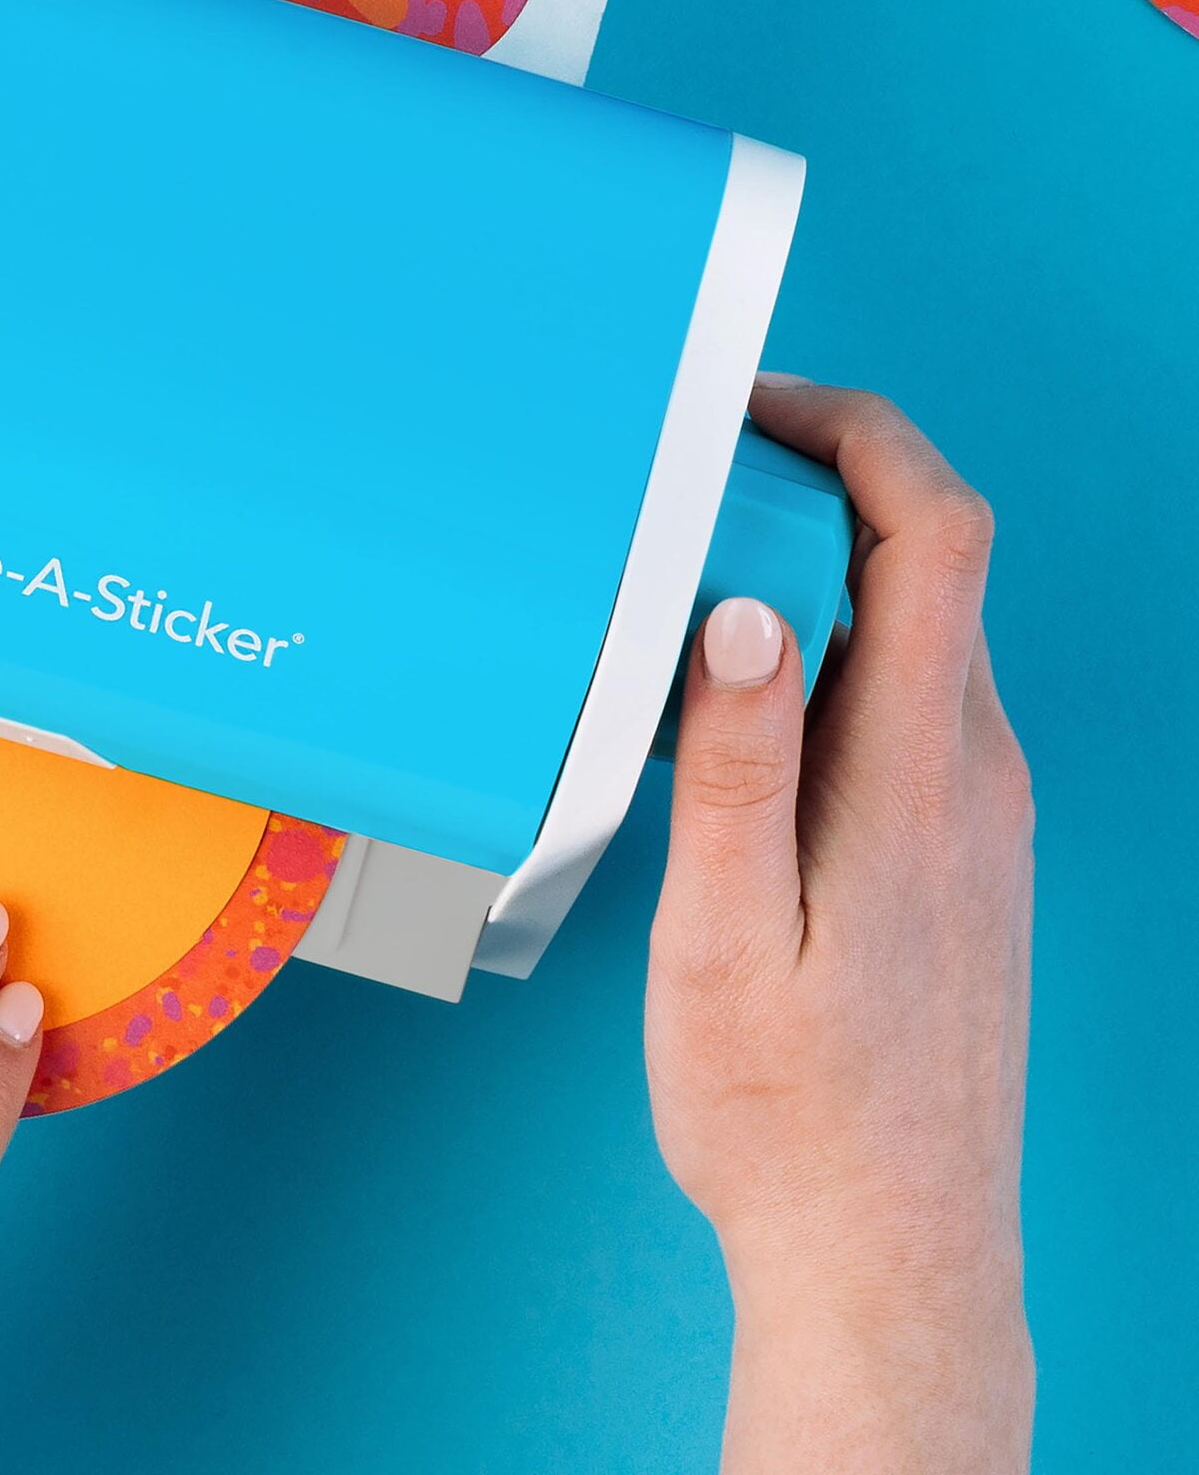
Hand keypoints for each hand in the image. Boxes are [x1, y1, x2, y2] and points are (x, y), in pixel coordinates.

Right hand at [646, 380, 1034, 1473]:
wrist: (893, 1255)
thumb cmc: (793, 1114)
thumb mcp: (725, 937)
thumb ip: (738, 765)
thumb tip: (747, 609)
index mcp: (914, 774)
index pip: (937, 530)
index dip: (858, 430)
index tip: (754, 405)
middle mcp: (972, 773)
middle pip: (925, 557)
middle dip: (811, 484)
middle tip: (682, 492)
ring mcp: (978, 812)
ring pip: (913, 627)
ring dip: (813, 573)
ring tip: (684, 596)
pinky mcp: (960, 850)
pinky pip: (903, 700)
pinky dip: (827, 657)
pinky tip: (735, 717)